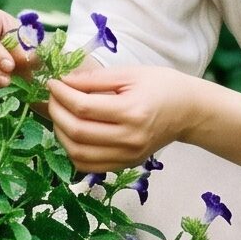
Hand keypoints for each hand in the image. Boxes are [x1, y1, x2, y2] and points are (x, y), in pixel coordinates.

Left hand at [43, 64, 199, 172]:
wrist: (188, 111)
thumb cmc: (162, 86)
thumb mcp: (130, 73)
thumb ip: (94, 78)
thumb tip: (63, 81)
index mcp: (131, 112)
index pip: (83, 108)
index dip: (61, 94)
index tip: (53, 82)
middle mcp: (129, 139)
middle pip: (77, 132)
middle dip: (55, 112)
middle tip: (52, 96)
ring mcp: (127, 156)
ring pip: (78, 154)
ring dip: (60, 133)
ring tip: (58, 114)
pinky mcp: (125, 165)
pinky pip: (88, 166)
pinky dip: (73, 151)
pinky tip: (70, 133)